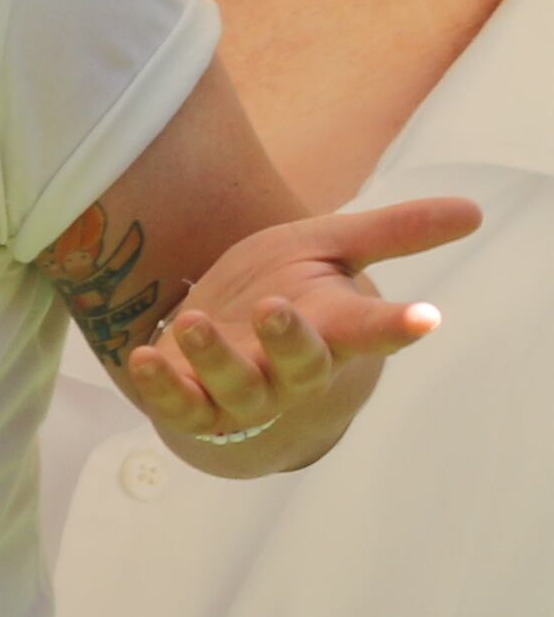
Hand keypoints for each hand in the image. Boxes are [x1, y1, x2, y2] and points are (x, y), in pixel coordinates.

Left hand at [121, 196, 477, 477]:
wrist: (225, 344)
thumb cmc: (284, 290)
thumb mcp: (329, 248)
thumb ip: (391, 233)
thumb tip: (473, 211)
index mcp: (332, 329)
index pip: (372, 330)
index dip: (397, 326)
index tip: (425, 316)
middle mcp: (292, 369)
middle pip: (303, 366)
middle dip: (291, 343)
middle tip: (275, 308)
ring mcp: (243, 392)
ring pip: (239, 389)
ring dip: (217, 360)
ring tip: (196, 321)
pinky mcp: (193, 404)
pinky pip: (179, 405)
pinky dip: (162, 387)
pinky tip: (144, 357)